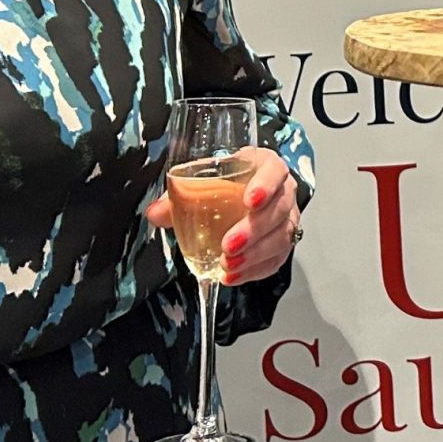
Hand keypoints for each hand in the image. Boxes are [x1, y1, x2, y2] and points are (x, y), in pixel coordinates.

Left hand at [145, 146, 300, 285]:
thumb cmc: (227, 182)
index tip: (249, 200)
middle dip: (254, 229)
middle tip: (229, 244)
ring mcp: (287, 218)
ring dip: (255, 255)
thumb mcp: (206, 179)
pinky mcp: (283, 242)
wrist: (244, 193)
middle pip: (279, 209)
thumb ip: (179, 195)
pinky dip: (255, 270)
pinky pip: (276, 259)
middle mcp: (282, 191)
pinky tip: (233, 276)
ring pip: (281, 237)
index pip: (274, 170)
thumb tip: (155, 213)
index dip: (266, 185)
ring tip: (228, 265)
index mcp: (264, 166)